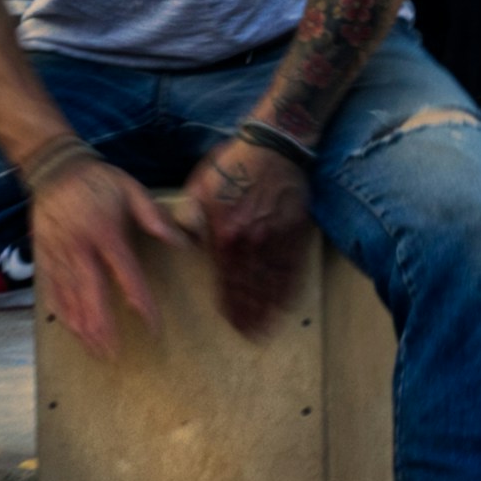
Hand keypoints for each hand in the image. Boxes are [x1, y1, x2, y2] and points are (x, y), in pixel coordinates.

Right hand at [22, 148, 172, 353]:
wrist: (54, 168)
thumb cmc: (98, 181)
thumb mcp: (130, 189)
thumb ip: (154, 216)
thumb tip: (182, 241)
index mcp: (106, 233)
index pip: (127, 277)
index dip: (141, 304)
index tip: (153, 327)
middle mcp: (81, 249)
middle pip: (92, 298)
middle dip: (104, 329)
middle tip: (115, 355)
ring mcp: (59, 255)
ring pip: (70, 300)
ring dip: (83, 329)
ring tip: (96, 352)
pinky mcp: (45, 257)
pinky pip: (52, 291)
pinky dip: (62, 314)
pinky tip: (72, 331)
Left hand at [172, 130, 315, 337]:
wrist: (274, 145)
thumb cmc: (232, 164)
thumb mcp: (199, 187)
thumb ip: (190, 217)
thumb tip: (185, 242)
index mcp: (225, 234)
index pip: (226, 279)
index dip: (229, 303)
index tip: (230, 321)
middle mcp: (252, 242)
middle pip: (250, 288)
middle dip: (249, 314)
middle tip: (249, 335)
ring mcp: (276, 239)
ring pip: (272, 283)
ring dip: (269, 309)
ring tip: (266, 329)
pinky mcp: (295, 232)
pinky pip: (292, 268)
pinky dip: (289, 289)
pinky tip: (287, 305)